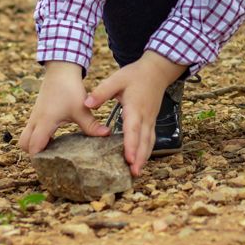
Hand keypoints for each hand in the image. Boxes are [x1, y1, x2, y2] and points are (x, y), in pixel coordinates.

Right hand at [18, 61, 110, 154]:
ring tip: (53, 148)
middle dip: (33, 152)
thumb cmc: (69, 88)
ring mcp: (34, 116)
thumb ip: (91, 125)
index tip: (50, 165)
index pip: (33, 146)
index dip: (39, 158)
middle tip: (50, 157)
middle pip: (23, 144)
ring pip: (25, 136)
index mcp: (45, 121)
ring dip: (35, 143)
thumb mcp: (81, 108)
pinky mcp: (37, 113)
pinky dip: (37, 136)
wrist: (61, 70)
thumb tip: (106, 135)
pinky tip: (54, 137)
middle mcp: (35, 120)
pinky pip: (31, 129)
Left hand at [85, 51, 185, 175]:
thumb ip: (102, 91)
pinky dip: (147, 151)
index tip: (128, 159)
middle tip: (133, 174)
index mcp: (135, 107)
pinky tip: (141, 160)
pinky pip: (151, 139)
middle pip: (144, 140)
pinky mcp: (152, 121)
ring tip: (136, 172)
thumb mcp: (117, 79)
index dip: (131, 145)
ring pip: (149, 142)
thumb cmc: (136, 75)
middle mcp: (145, 116)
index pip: (133, 129)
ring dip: (144, 157)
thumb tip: (87, 102)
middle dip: (139, 158)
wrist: (157, 70)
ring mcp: (151, 119)